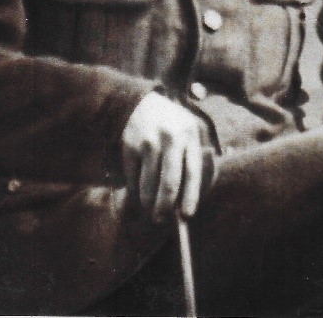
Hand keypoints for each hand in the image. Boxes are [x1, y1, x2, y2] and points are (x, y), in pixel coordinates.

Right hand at [121, 92, 204, 221]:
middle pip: (169, 182)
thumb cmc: (172, 125)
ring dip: (148, 203)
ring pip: (148, 185)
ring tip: (151, 210)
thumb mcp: (188, 133)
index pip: (192, 171)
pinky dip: (135, 191)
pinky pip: (132, 179)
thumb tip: (184, 201)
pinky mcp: (129, 146)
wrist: (142, 102)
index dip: (190, 196)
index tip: (187, 215)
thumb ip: (191, 160)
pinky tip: (139, 192)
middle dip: (166, 207)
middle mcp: (169, 138)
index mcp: (189, 135)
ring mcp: (148, 142)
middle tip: (162, 220)